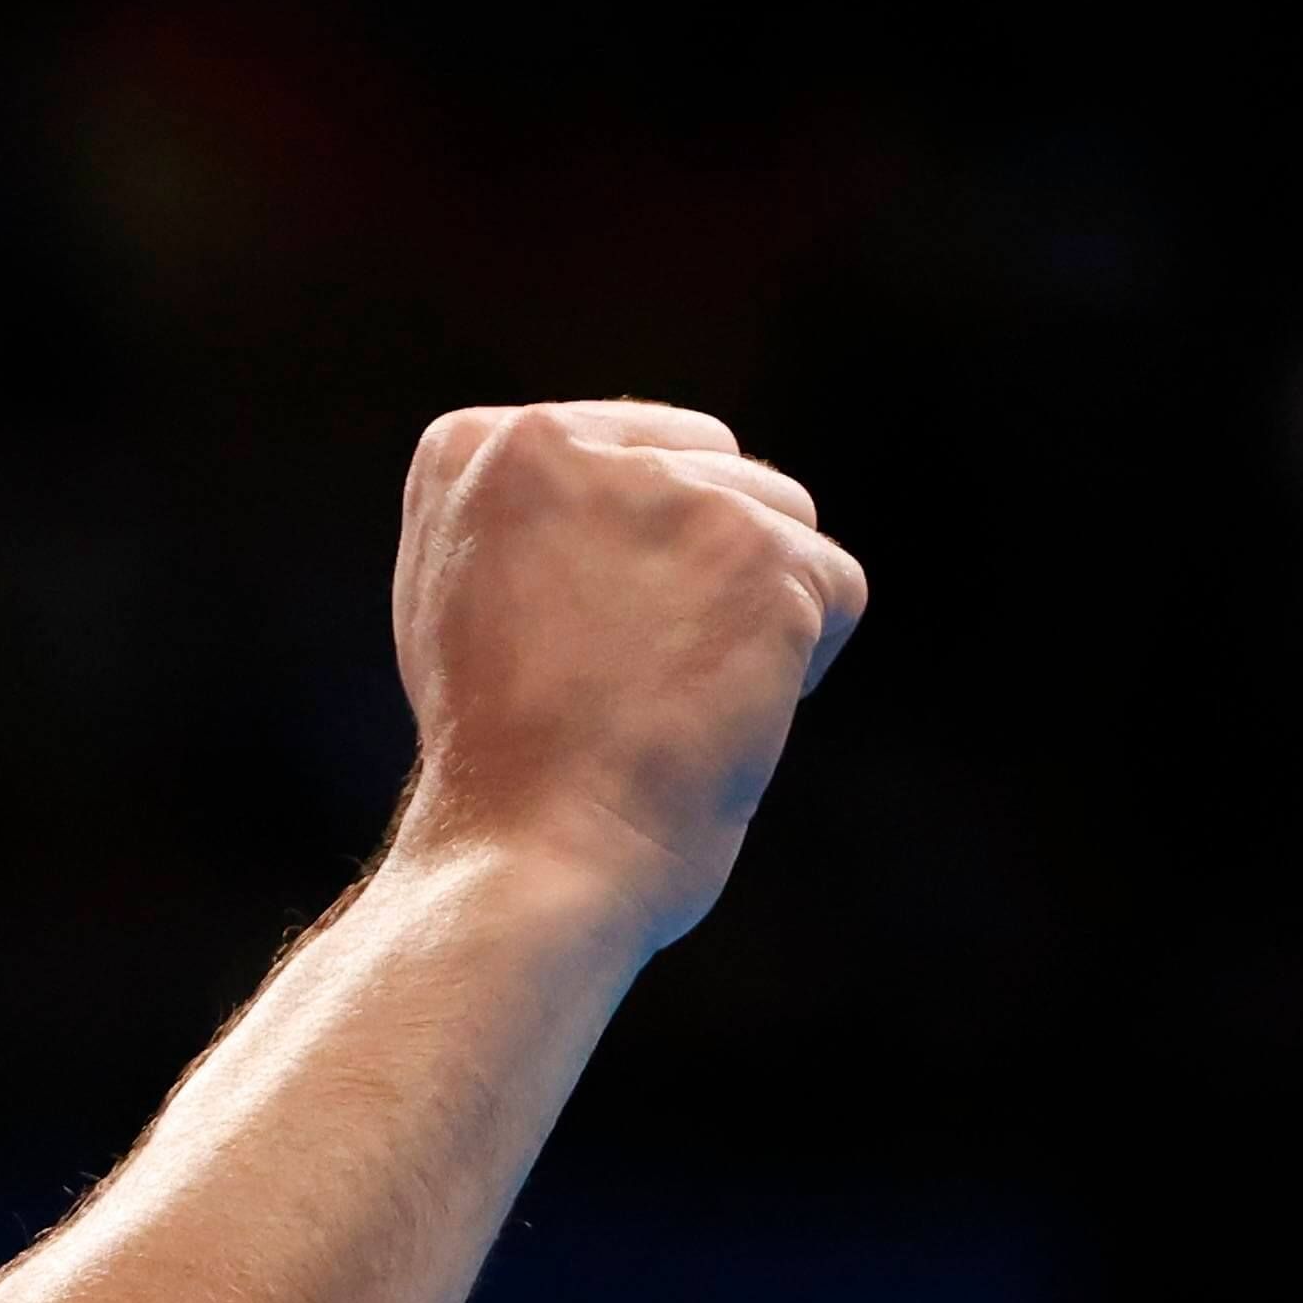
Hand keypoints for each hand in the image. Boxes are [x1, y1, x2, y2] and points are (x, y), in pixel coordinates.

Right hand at [386, 398, 864, 946]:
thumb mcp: (464, 601)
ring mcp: (663, 493)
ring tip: (675, 700)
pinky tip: (726, 717)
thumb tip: (633, 475)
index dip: (627, 555)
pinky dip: (806, 662)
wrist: (527, 856)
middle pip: (713, 467)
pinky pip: (837, 587)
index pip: (628, 451)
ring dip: (759, 611)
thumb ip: (530, 518)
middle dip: (704, 566)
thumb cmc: (496, 762)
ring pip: (784, 517)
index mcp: (471, 450)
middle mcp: (558, 445)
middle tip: (630, 679)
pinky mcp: (757, 553)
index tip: (570, 645)